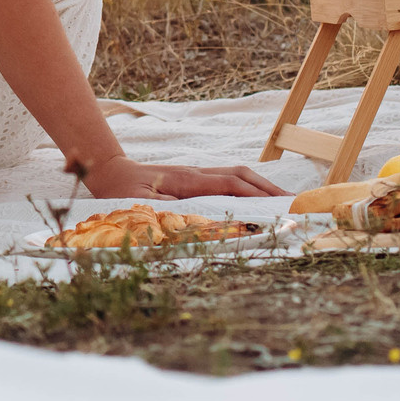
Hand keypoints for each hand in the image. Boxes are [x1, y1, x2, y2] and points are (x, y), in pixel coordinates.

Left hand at [68, 156, 285, 200]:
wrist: (107, 172)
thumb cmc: (120, 194)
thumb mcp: (139, 210)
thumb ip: (165, 218)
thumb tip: (195, 228)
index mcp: (186, 180)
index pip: (230, 185)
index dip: (255, 195)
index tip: (277, 206)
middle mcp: (196, 173)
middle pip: (240, 176)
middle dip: (267, 190)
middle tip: (292, 205)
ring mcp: (196, 174)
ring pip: (236, 175)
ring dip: (260, 187)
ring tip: (282, 203)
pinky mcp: (194, 178)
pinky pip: (227, 180)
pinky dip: (246, 187)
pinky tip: (256, 200)